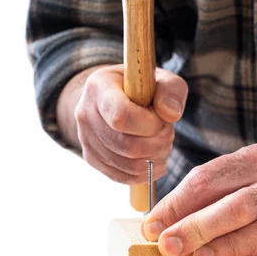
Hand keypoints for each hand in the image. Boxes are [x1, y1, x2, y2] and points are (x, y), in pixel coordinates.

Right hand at [74, 65, 187, 183]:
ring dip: (154, 159)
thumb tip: (171, 114)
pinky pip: (120, 176)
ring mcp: (85, 138)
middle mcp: (85, 113)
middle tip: (168, 134)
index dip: (149, 124)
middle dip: (158, 144)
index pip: (121, 116)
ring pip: (126, 165)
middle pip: (127, 145)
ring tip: (162, 145)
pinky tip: (155, 161)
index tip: (161, 119)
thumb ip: (171, 90)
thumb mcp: (161, 79)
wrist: (116, 96)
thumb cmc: (142, 87)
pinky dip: (144, 174)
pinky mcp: (91, 157)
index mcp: (99, 87)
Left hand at [141, 144, 256, 255]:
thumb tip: (155, 226)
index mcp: (256, 160)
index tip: (152, 228)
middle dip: (200, 226)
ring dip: (232, 246)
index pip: (210, 177)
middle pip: (240, 203)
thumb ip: (200, 198)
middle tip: (169, 247)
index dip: (178, 204)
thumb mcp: (237, 181)